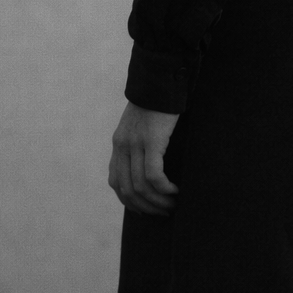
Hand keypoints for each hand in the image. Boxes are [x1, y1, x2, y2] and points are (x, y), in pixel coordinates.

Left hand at [108, 101, 180, 216]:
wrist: (161, 79)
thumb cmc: (158, 102)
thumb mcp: (142, 125)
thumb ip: (141, 144)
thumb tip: (152, 168)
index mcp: (119, 144)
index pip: (116, 183)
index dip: (130, 202)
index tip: (146, 211)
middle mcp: (123, 146)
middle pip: (128, 190)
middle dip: (146, 207)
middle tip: (164, 212)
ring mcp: (135, 144)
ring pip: (141, 186)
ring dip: (159, 201)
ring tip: (174, 205)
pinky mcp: (151, 141)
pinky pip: (154, 176)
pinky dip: (164, 189)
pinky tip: (176, 191)